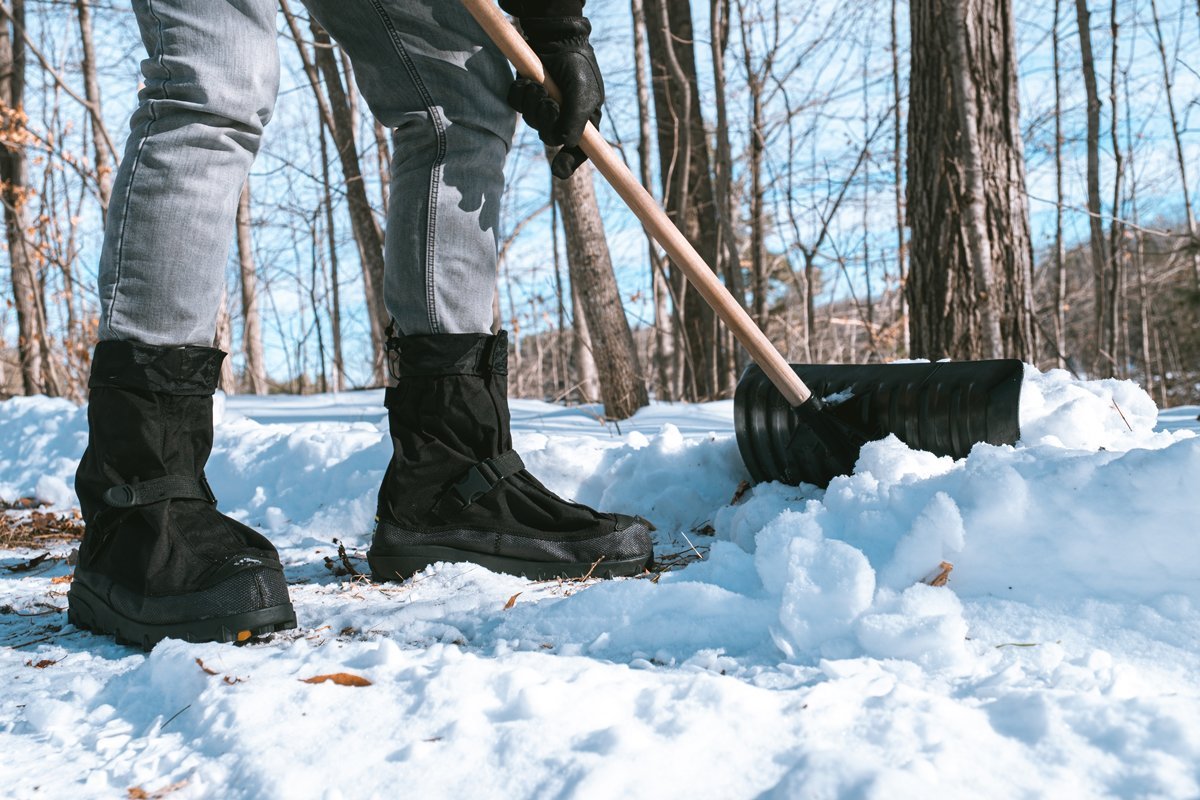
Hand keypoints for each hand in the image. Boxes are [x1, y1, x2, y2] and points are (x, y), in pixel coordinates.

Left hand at [506, 16, 603, 178]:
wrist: (557, 38)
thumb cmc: (577, 65)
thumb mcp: (583, 93)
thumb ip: (575, 121)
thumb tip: (564, 144)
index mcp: (584, 122)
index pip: (578, 152)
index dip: (569, 163)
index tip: (559, 171)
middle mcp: (564, 118)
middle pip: (549, 137)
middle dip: (546, 120)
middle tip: (549, 101)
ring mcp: (544, 107)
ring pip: (531, 121)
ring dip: (532, 104)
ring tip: (538, 85)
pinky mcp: (528, 95)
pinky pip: (517, 105)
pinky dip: (519, 94)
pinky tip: (527, 82)